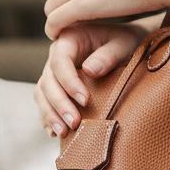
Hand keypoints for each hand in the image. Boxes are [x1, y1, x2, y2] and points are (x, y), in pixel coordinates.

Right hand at [33, 21, 150, 139]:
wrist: (127, 44)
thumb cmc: (126, 41)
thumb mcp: (123, 44)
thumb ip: (108, 56)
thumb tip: (89, 71)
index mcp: (70, 37)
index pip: (60, 61)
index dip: (69, 83)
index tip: (85, 101)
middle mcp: (57, 53)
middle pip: (48, 80)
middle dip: (60, 104)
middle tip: (75, 122)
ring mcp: (53, 70)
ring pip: (42, 93)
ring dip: (50, 114)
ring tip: (63, 132)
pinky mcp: (56, 85)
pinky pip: (44, 101)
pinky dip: (47, 117)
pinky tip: (54, 132)